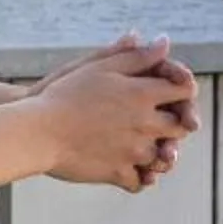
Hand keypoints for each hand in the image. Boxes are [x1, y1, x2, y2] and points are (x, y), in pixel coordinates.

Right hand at [35, 37, 198, 191]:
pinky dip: (138, 177)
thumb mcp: (99, 66)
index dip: (184, 90)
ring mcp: (133, 152)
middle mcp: (145, 124)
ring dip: (157, 153)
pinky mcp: (117, 173)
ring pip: (162, 157)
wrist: (37, 131)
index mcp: (143, 94)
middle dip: (175, 123)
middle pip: (180, 127)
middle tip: (163, 122)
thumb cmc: (64, 93)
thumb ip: (136, 56)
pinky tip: (130, 169)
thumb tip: (164, 42)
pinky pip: (140, 181)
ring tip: (143, 148)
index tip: (173, 92)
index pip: (186, 91)